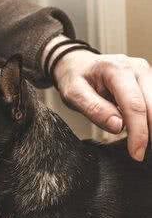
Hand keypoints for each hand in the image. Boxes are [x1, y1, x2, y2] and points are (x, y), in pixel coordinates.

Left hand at [45, 36, 151, 160]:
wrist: (77, 64)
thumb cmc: (74, 78)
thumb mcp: (73, 93)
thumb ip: (93, 108)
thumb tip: (118, 126)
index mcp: (117, 69)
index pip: (134, 105)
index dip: (139, 132)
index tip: (136, 153)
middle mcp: (137, 68)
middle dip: (149, 132)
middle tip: (138, 153)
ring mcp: (146, 73)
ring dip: (150, 126)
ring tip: (138, 143)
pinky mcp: (149, 81)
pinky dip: (149, 119)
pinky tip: (141, 131)